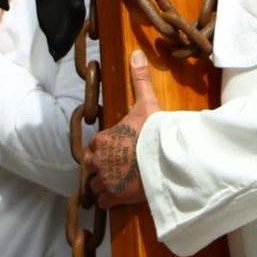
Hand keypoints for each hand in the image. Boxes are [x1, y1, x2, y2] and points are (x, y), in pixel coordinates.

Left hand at [87, 50, 161, 207]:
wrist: (165, 159)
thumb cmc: (154, 131)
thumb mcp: (147, 103)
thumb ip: (139, 80)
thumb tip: (136, 54)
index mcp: (103, 139)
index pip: (94, 146)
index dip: (104, 148)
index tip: (116, 150)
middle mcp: (99, 161)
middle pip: (91, 167)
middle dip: (101, 167)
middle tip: (117, 166)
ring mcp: (106, 181)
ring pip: (95, 186)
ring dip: (104, 185)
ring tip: (118, 182)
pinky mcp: (114, 198)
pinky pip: (103, 202)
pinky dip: (109, 201)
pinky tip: (120, 196)